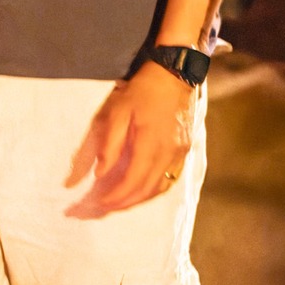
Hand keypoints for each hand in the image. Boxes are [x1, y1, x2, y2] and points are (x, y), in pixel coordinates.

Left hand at [67, 63, 195, 214]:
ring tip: (120, 203)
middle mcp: (169, 153)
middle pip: (147, 190)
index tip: (98, 203)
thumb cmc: (143, 90)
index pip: (132, 182)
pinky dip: (154, 189)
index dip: (115, 197)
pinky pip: (170, 178)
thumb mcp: (118, 111)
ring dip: (140, 199)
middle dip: (124, 203)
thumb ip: (109, 143)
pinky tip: (141, 189)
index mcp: (151, 144)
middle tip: (104, 209)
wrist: (175, 75)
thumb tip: (100, 173)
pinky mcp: (185, 150)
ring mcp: (180, 153)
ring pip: (160, 187)